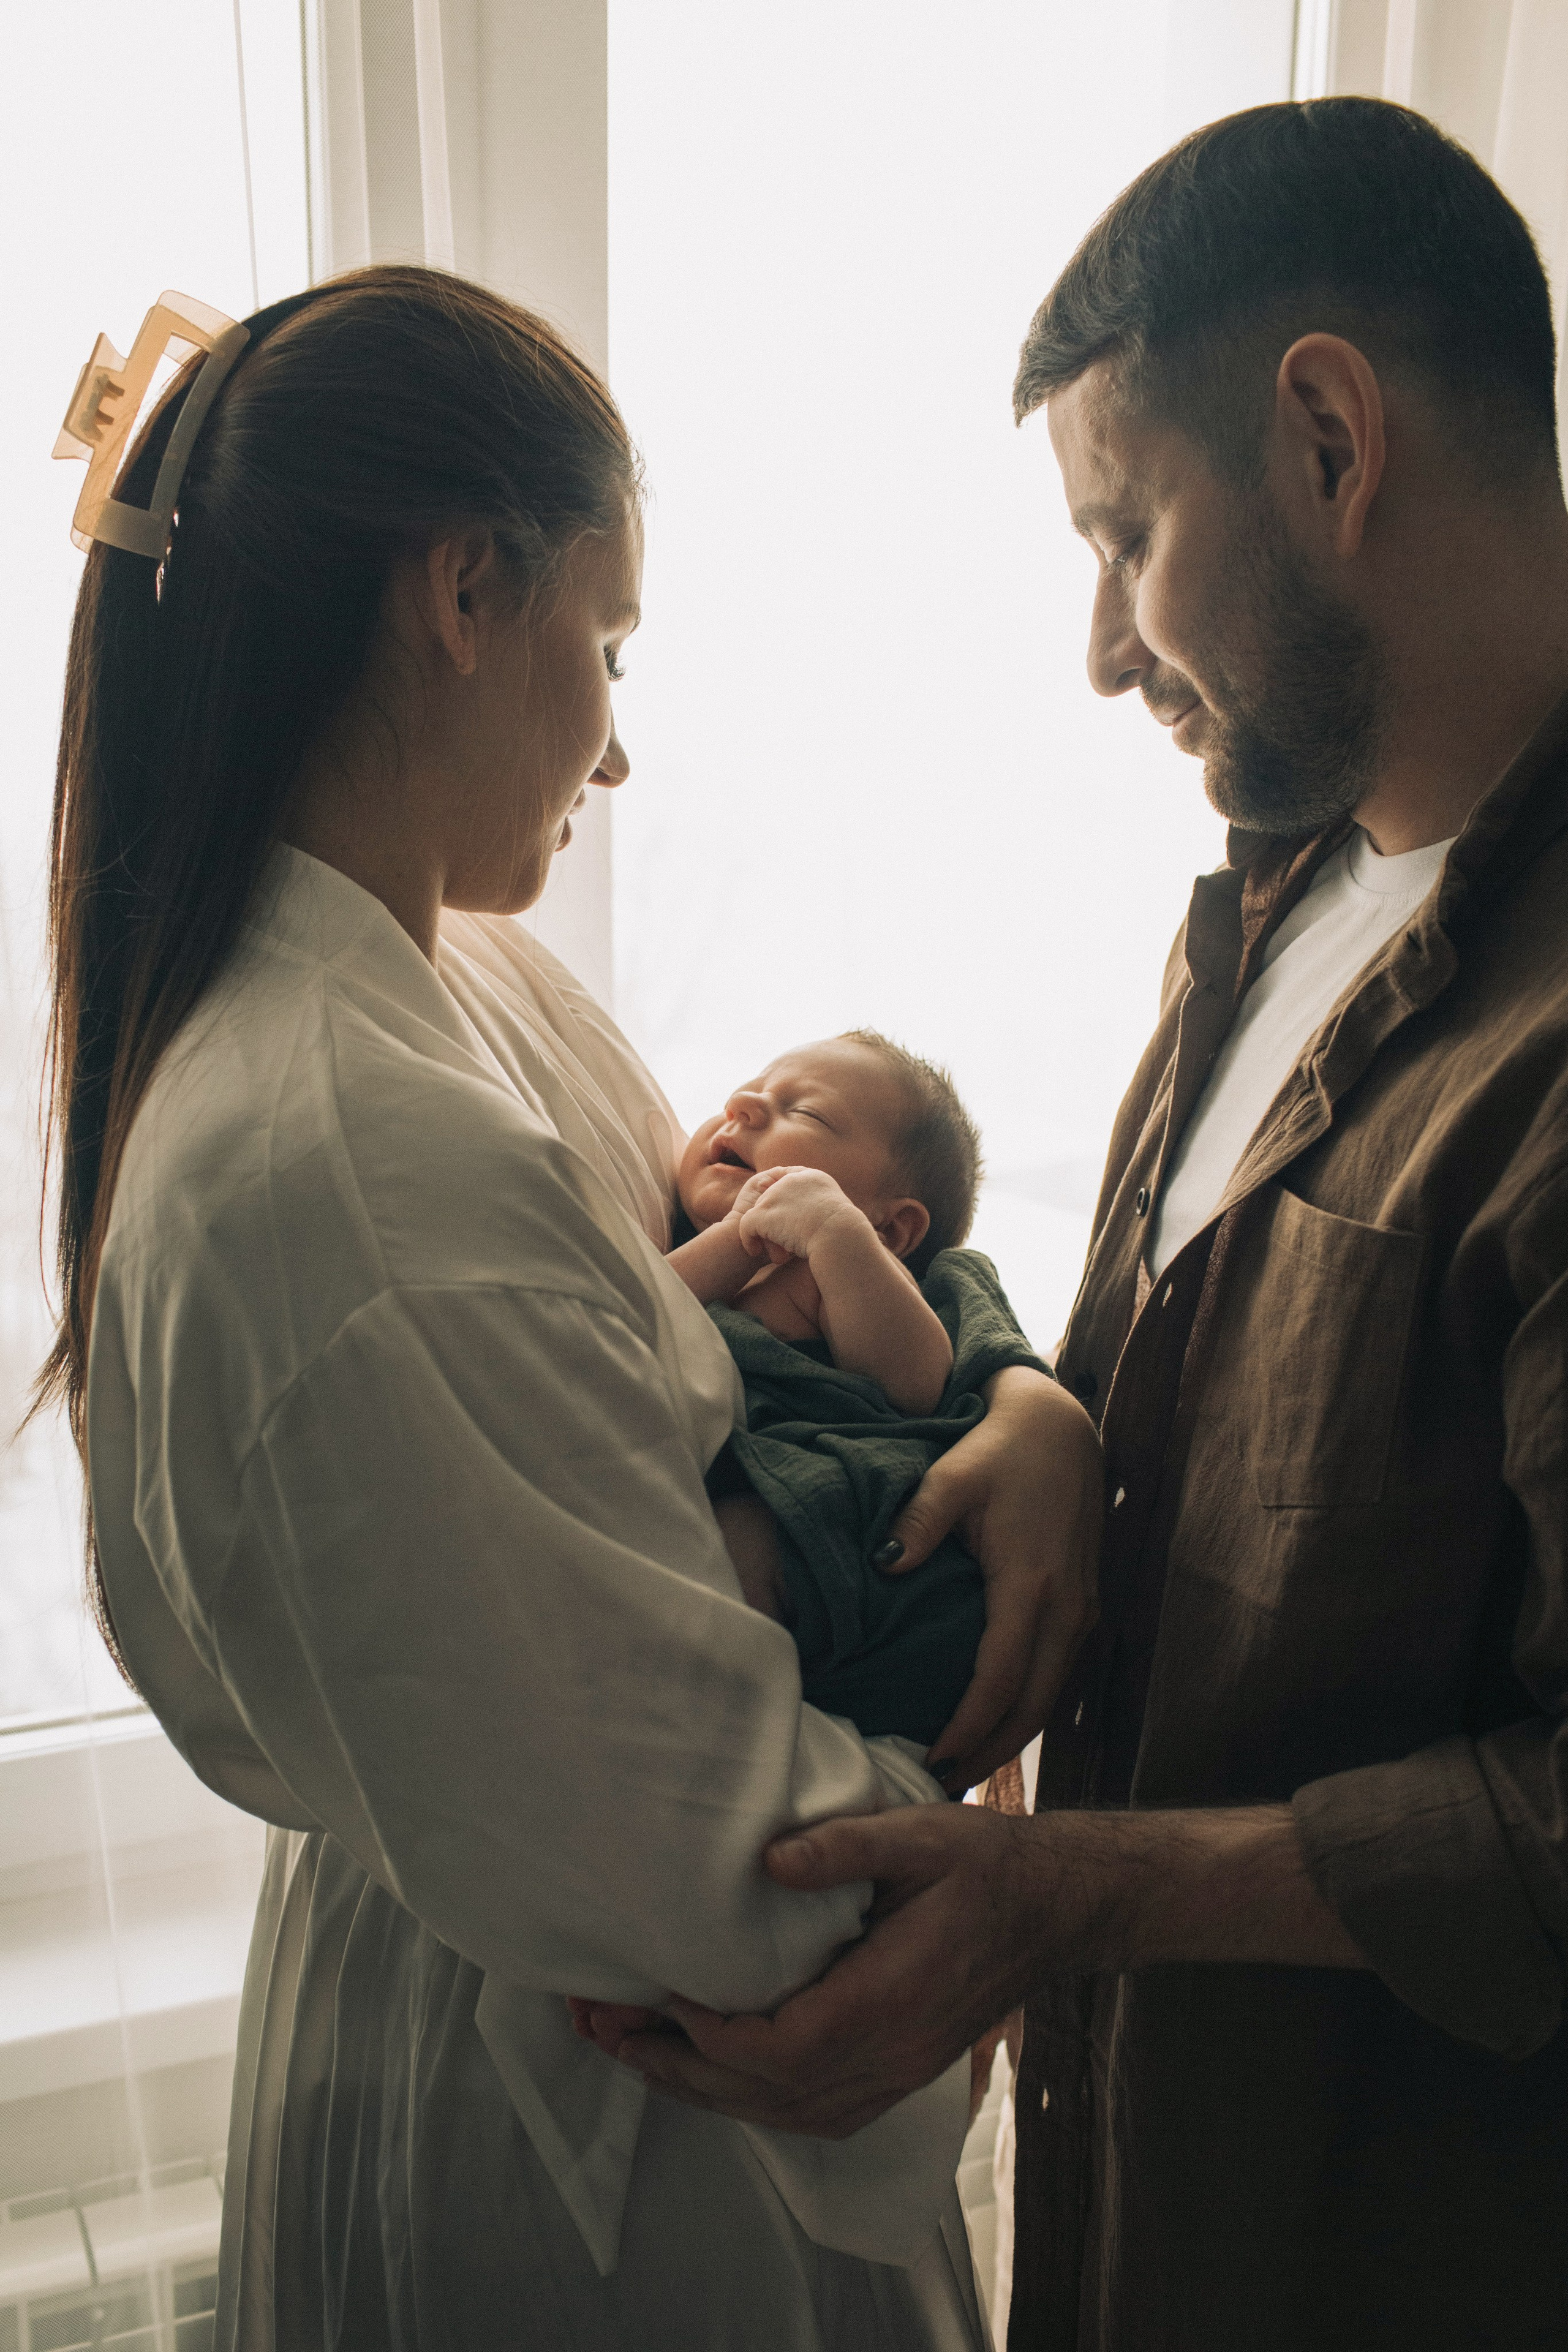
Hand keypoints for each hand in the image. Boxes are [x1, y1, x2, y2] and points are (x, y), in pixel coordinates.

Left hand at [610, 1802, 1362, 2134]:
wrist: (1059, 1906)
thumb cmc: (990, 1863)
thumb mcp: (924, 1832)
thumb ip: (847, 1846)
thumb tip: (766, 1856)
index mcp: (889, 2001)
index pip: (776, 2045)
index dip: (702, 2029)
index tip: (648, 1988)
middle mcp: (887, 2057)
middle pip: (761, 2093)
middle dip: (671, 2066)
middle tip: (597, 2026)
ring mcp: (892, 2075)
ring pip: (777, 2111)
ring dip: (697, 2086)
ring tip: (628, 2047)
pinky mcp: (893, 2073)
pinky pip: (805, 2109)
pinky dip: (744, 2095)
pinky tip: (704, 2065)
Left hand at [733, 1165, 864, 1267]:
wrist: (840, 1236)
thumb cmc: (846, 1232)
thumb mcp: (839, 1211)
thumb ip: (826, 1207)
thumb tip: (823, 1214)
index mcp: (813, 1177)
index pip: (791, 1179)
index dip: (784, 1196)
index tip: (785, 1213)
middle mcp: (791, 1181)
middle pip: (772, 1196)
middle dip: (772, 1218)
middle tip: (776, 1236)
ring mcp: (775, 1195)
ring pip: (759, 1212)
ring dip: (763, 1232)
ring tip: (768, 1248)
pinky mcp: (763, 1214)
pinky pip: (747, 1226)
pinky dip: (748, 1240)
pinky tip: (754, 1252)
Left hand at [886, 1366, 1102, 1789]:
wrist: (1063, 1429)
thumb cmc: (1001, 1449)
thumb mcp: (954, 1475)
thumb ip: (917, 1522)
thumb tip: (883, 1564)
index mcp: (1031, 1585)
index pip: (1000, 1680)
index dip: (968, 1728)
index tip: (932, 1760)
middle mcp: (1067, 1609)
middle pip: (1033, 1705)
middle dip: (992, 1753)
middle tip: (943, 1786)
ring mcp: (1083, 1611)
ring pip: (1050, 1696)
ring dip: (1011, 1735)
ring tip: (965, 1769)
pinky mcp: (1084, 1607)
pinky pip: (1057, 1674)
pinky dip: (1027, 1705)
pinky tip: (995, 1722)